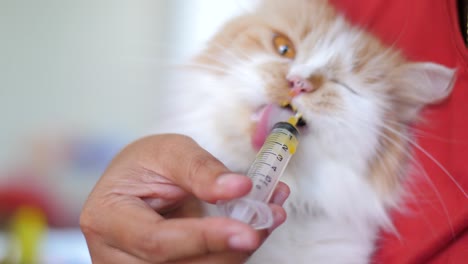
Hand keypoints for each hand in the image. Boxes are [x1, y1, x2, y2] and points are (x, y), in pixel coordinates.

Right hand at [80, 134, 289, 263]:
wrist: (137, 184)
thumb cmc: (146, 164)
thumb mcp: (170, 151)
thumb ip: (201, 169)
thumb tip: (240, 189)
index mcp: (107, 219)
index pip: (156, 241)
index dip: (205, 238)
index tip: (248, 231)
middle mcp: (114, 255)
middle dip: (231, 249)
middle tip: (270, 217)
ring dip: (237, 252)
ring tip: (267, 217)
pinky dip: (231, 254)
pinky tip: (251, 229)